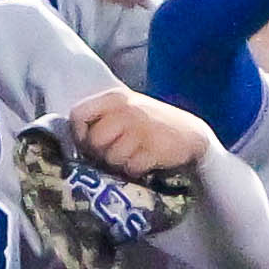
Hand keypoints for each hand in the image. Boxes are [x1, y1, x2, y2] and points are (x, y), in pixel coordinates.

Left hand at [64, 86, 219, 179]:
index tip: (89, 142)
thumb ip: (103, 116)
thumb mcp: (127, 109)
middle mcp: (126, 110)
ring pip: (112, 157)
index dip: (79, 133)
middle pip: (94, 140)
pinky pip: (131, 167)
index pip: (78, 114)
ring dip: (120, 163)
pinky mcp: (153, 148)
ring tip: (133, 155)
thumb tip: (79, 140)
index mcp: (115, 98)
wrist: (190, 133)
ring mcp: (140, 129)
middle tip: (116, 152)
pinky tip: (145, 162)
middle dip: (101, 153)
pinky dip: (136, 170)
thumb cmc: (151, 123)